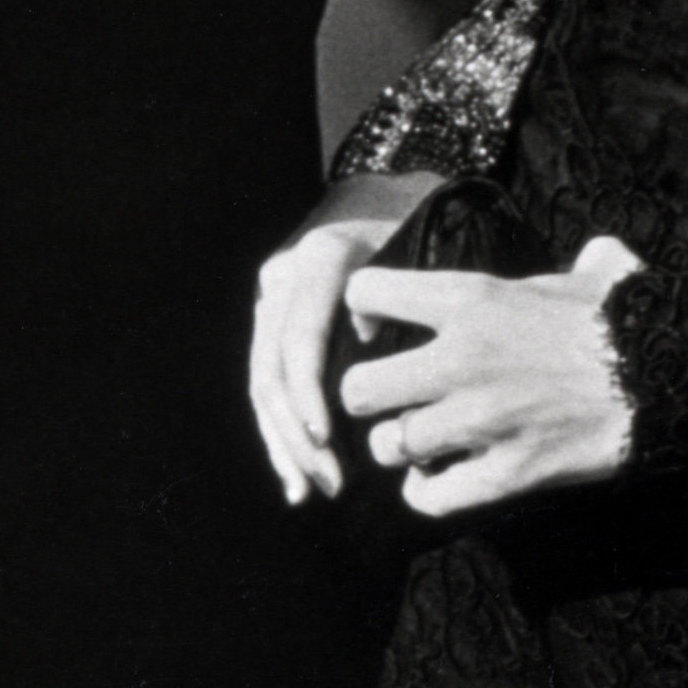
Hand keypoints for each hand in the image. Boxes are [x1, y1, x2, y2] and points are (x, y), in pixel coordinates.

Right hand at [250, 170, 439, 503]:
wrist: (388, 198)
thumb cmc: (422, 230)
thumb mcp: (424, 249)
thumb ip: (410, 295)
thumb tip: (382, 348)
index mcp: (321, 257)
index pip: (301, 337)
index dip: (308, 393)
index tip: (329, 439)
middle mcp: (285, 275)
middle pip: (273, 368)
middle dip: (297, 433)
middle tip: (331, 480)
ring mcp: (272, 300)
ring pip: (263, 384)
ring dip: (286, 443)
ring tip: (314, 489)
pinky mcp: (273, 324)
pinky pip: (268, 386)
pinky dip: (280, 434)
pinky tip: (296, 479)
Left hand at [337, 234, 641, 516]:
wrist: (668, 378)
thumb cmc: (624, 320)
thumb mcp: (590, 272)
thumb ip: (580, 259)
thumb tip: (602, 254)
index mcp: (469, 298)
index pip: (366, 293)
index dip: (363, 311)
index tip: (378, 327)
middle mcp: (461, 358)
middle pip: (358, 388)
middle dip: (368, 396)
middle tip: (391, 397)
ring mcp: (480, 421)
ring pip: (391, 446)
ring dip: (401, 447)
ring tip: (420, 441)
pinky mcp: (507, 473)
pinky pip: (433, 497)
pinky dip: (426, 495)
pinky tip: (436, 483)